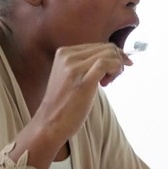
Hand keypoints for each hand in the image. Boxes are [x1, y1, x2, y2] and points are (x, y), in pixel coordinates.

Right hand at [19, 43, 130, 168]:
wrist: (50, 123)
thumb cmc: (65, 103)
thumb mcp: (71, 76)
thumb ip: (85, 64)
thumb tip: (112, 58)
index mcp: (64, 52)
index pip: (98, 45)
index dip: (111, 57)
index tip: (111, 72)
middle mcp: (68, 55)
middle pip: (107, 48)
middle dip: (117, 61)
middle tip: (111, 79)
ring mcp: (74, 66)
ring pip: (109, 54)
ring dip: (117, 67)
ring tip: (108, 83)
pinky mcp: (83, 79)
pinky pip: (108, 63)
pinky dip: (116, 70)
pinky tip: (108, 83)